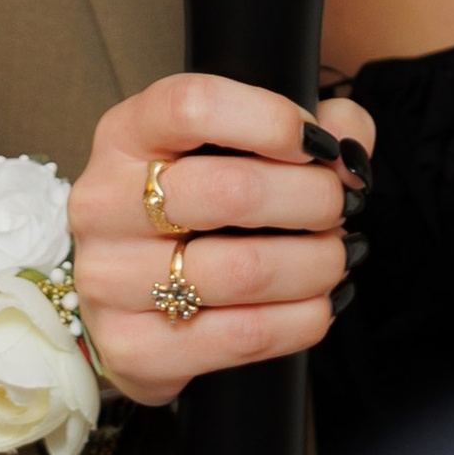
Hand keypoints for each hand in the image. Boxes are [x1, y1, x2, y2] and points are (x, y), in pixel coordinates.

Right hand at [68, 74, 376, 408]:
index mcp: (125, 135)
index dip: (270, 120)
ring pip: (246, 270)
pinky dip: (304, 318)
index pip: (192, 106)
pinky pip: (246, 336)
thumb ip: (309, 128)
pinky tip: (318, 303)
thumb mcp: (238, 149)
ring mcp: (110, 280)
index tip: (319, 144)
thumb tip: (349, 143)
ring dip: (317, 264)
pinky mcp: (133, 348)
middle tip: (342, 207)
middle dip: (314, 199)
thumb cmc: (197, 212)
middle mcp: (104, 203)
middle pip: (231, 191)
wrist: (135, 302)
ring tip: (336, 257)